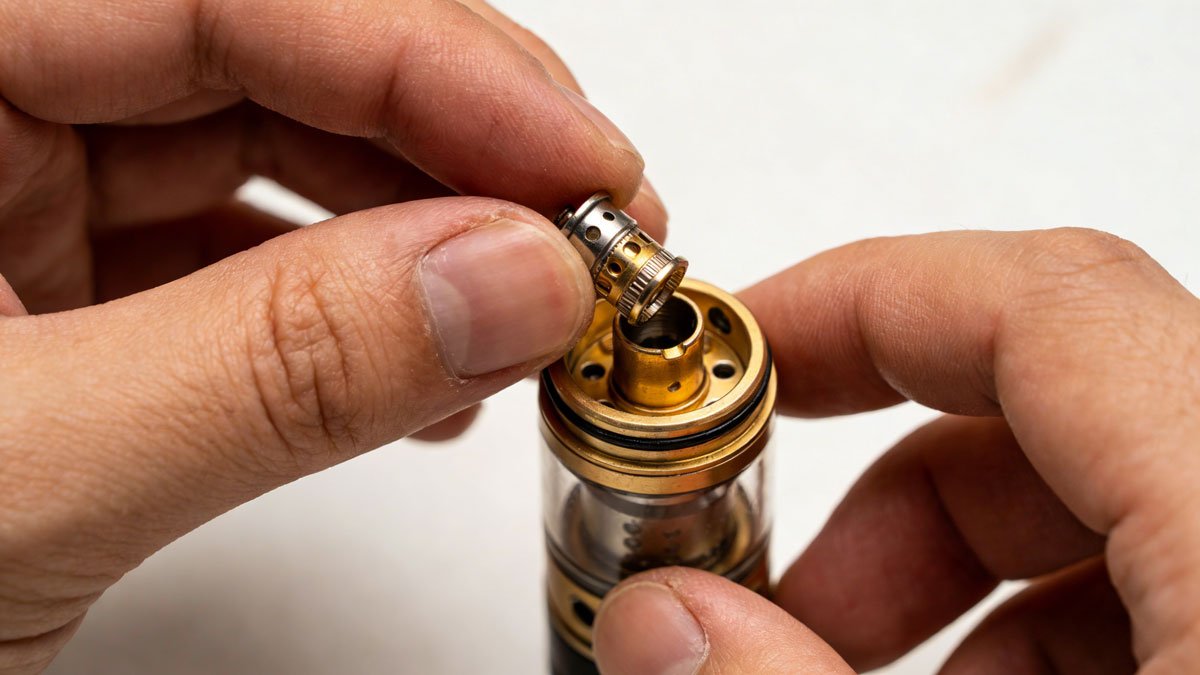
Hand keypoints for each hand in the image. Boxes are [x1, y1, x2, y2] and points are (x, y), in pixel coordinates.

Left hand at [0, 1, 665, 670]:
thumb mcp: (9, 483)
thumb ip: (275, 368)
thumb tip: (515, 282)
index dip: (433, 61)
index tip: (581, 164)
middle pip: (271, 56)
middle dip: (458, 145)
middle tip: (591, 230)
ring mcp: (6, 196)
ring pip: (274, 155)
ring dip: (428, 231)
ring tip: (533, 309)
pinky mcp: (54, 290)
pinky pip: (242, 255)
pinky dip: (358, 309)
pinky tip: (434, 365)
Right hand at [592, 229, 1198, 673]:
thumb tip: (664, 625)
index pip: (1043, 302)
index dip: (858, 305)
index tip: (739, 363)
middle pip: (1056, 400)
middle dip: (882, 490)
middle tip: (769, 584)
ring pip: (1106, 490)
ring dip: (949, 567)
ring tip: (839, 664)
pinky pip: (1170, 565)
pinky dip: (1039, 618)